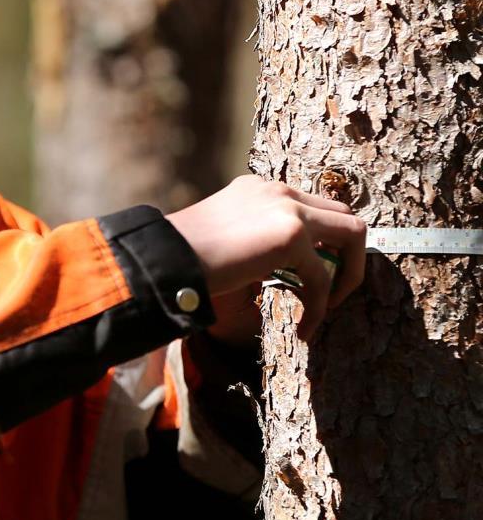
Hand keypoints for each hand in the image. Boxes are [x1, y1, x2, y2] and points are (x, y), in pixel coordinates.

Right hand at [166, 175, 366, 340]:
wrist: (165, 259)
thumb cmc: (182, 258)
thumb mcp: (225, 239)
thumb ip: (255, 242)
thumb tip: (277, 269)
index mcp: (259, 189)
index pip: (311, 207)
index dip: (322, 244)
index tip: (311, 278)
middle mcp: (277, 190)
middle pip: (342, 214)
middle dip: (346, 256)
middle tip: (328, 292)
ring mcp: (287, 207)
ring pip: (353, 233)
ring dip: (349, 275)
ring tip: (327, 309)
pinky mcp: (291, 234)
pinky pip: (324, 277)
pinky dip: (319, 308)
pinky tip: (303, 330)